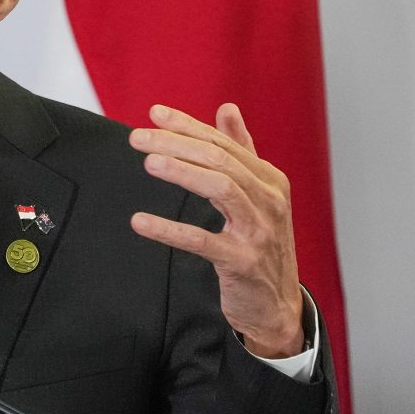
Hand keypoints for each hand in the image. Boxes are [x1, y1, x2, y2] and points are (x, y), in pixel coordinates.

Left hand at [128, 104, 303, 357]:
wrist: (277, 305)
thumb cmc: (262, 244)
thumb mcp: (258, 194)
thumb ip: (242, 150)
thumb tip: (227, 108)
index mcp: (270, 179)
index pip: (224, 143)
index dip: (188, 126)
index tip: (154, 113)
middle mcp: (269, 200)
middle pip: (220, 160)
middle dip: (177, 143)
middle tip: (137, 138)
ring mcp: (259, 231)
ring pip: (221, 188)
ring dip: (182, 172)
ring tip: (148, 163)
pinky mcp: (243, 262)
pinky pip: (202, 241)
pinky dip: (170, 230)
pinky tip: (140, 222)